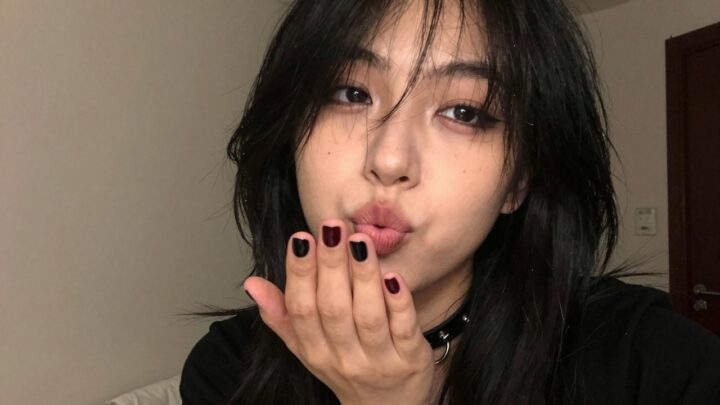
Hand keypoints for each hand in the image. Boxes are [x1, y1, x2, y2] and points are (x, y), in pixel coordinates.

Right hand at [244, 219, 434, 404]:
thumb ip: (282, 315)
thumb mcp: (307, 348)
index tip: (301, 238)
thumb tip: (252, 283)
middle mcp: (344, 358)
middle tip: (332, 228)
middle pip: (333, 309)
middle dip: (331, 265)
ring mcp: (379, 361)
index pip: (301, 310)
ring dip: (363, 276)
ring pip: (368, 316)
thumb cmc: (345, 367)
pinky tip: (393, 275)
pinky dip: (399, 302)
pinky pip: (404, 328)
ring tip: (359, 241)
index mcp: (314, 351)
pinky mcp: (411, 360)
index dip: (300, 273)